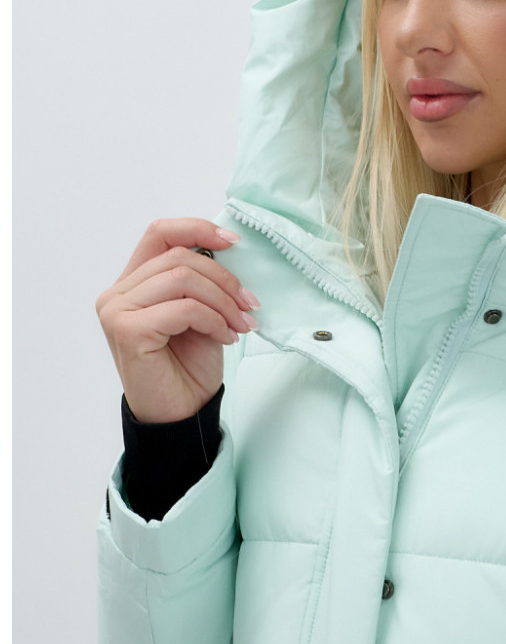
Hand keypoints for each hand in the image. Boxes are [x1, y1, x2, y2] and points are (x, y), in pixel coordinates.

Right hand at [96, 218, 259, 423]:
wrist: (181, 414)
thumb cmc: (188, 366)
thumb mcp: (202, 312)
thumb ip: (201, 281)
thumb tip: (228, 248)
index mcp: (133, 283)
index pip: (159, 233)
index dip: (197, 229)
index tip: (234, 242)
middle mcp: (117, 294)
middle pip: (178, 257)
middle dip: (224, 278)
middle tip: (250, 305)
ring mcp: (117, 311)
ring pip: (182, 279)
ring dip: (223, 301)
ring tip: (241, 324)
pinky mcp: (127, 330)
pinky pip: (184, 308)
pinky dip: (214, 320)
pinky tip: (226, 338)